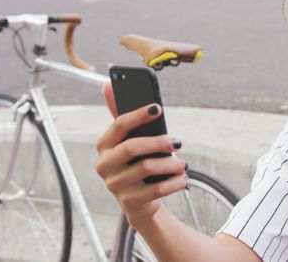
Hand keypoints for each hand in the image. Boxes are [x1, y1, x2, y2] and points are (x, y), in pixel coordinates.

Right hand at [95, 82, 186, 226]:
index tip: (158, 108)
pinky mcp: (129, 202)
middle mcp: (104, 165)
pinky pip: (156, 190)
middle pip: (131, 148)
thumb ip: (121, 114)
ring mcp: (115, 185)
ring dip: (170, 164)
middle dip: (157, 143)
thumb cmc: (135, 163)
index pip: (118, 125)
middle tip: (177, 142)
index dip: (138, 115)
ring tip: (183, 164)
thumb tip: (107, 85)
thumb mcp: (129, 140)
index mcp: (104, 146)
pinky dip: (174, 182)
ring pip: (146, 169)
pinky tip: (182, 177)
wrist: (139, 201)